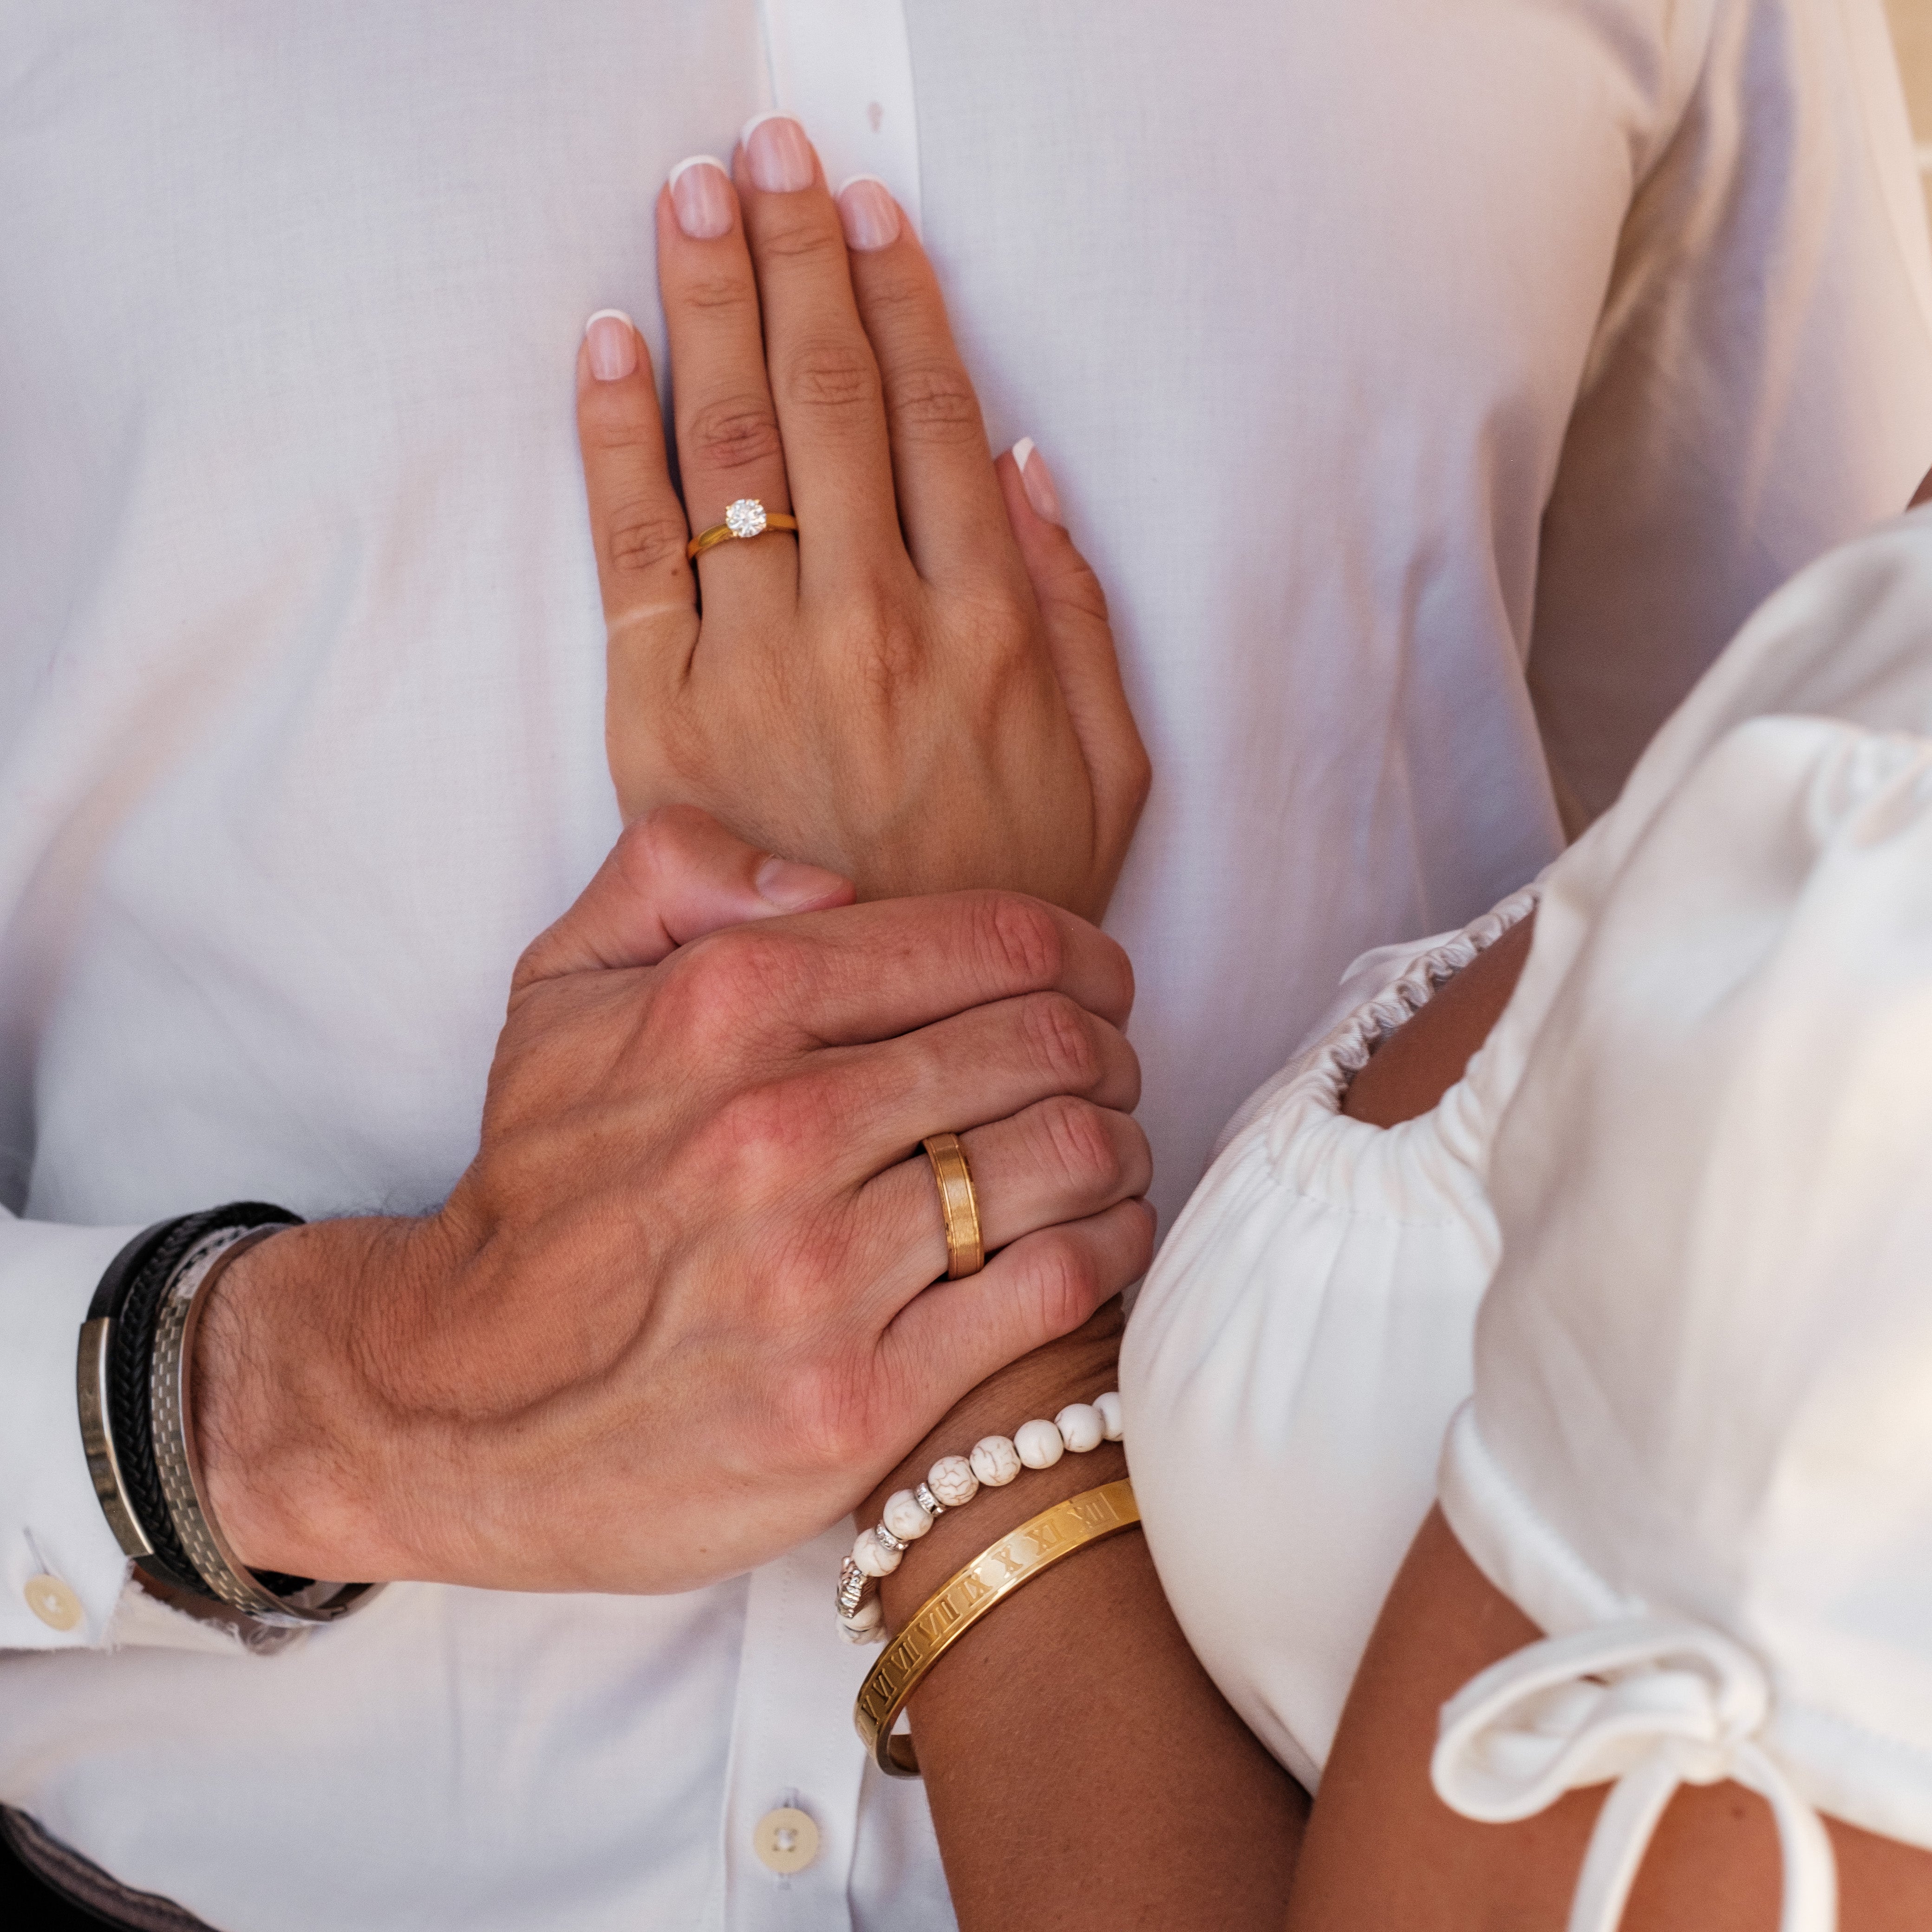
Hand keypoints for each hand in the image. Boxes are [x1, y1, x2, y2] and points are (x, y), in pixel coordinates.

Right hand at [193, 808, 1154, 1593]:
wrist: (455, 1401)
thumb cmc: (541, 1187)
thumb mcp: (559, 989)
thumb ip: (676, 872)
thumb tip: (826, 879)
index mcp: (728, 1008)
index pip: (987, 941)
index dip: (1076, 953)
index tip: (1096, 981)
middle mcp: (780, 1129)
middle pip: (1046, 1045)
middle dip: (1107, 1046)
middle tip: (1109, 1068)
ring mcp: (822, 1273)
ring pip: (1069, 1158)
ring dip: (1119, 1143)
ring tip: (1107, 1149)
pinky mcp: (859, 1400)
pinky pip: (1054, 1287)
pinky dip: (1110, 1245)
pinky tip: (1102, 1233)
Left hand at [577, 118, 1148, 921]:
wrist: (895, 1030)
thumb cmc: (1004, 892)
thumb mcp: (1114, 771)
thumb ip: (1083, 615)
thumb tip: (1026, 468)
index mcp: (989, 620)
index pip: (933, 414)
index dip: (897, 297)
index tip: (868, 213)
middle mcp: (875, 616)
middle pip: (825, 395)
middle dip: (795, 255)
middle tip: (766, 153)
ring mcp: (761, 660)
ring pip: (728, 440)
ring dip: (708, 299)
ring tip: (692, 198)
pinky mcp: (662, 712)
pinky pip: (631, 549)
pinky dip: (613, 437)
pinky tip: (608, 344)